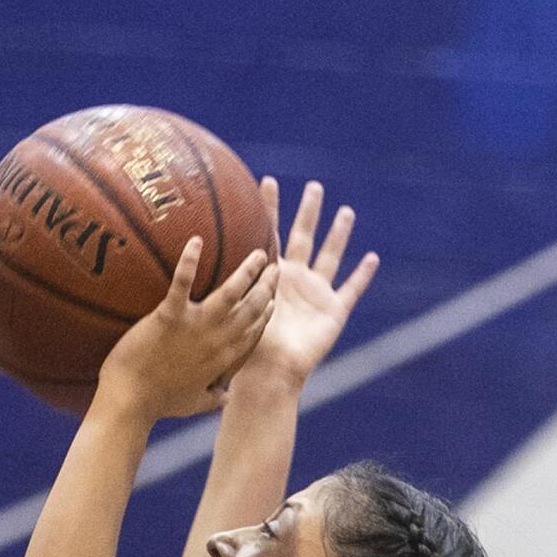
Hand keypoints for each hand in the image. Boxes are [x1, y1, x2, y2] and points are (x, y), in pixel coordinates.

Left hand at [96, 240, 277, 422]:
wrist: (130, 402)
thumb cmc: (158, 403)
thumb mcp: (193, 404)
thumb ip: (212, 399)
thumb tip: (226, 399)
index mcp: (223, 359)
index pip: (254, 332)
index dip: (266, 313)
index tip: (273, 298)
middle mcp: (216, 341)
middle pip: (251, 308)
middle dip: (267, 287)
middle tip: (274, 267)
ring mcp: (195, 327)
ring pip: (230, 293)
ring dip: (246, 271)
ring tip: (257, 252)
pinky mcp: (169, 317)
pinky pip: (181, 283)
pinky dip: (189, 260)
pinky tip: (196, 239)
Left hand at [236, 178, 378, 390]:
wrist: (269, 375)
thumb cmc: (246, 349)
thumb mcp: (233, 311)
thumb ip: (221, 284)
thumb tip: (184, 257)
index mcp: (269, 277)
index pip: (270, 235)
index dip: (269, 210)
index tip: (265, 182)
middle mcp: (294, 281)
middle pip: (304, 237)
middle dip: (308, 212)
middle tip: (313, 186)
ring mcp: (315, 295)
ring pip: (330, 256)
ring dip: (339, 235)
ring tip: (345, 212)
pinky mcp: (333, 313)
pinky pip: (351, 290)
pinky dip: (362, 275)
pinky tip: (372, 258)